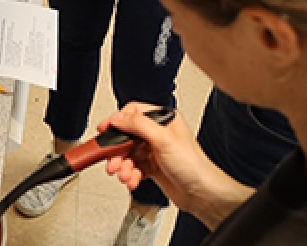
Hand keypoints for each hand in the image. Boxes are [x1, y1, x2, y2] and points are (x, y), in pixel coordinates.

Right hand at [99, 102, 250, 224]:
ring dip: (123, 166)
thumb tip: (118, 118)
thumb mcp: (163, 139)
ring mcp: (155, 151)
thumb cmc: (193, 165)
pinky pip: (134, 168)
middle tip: (112, 162)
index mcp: (164, 119)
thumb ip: (138, 125)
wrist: (202, 193)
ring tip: (124, 174)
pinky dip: (130, 175)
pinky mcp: (153, 167)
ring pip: (128, 154)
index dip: (117, 121)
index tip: (105, 130)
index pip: (134, 113)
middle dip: (117, 151)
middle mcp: (159, 134)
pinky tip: (132, 180)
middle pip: (127, 136)